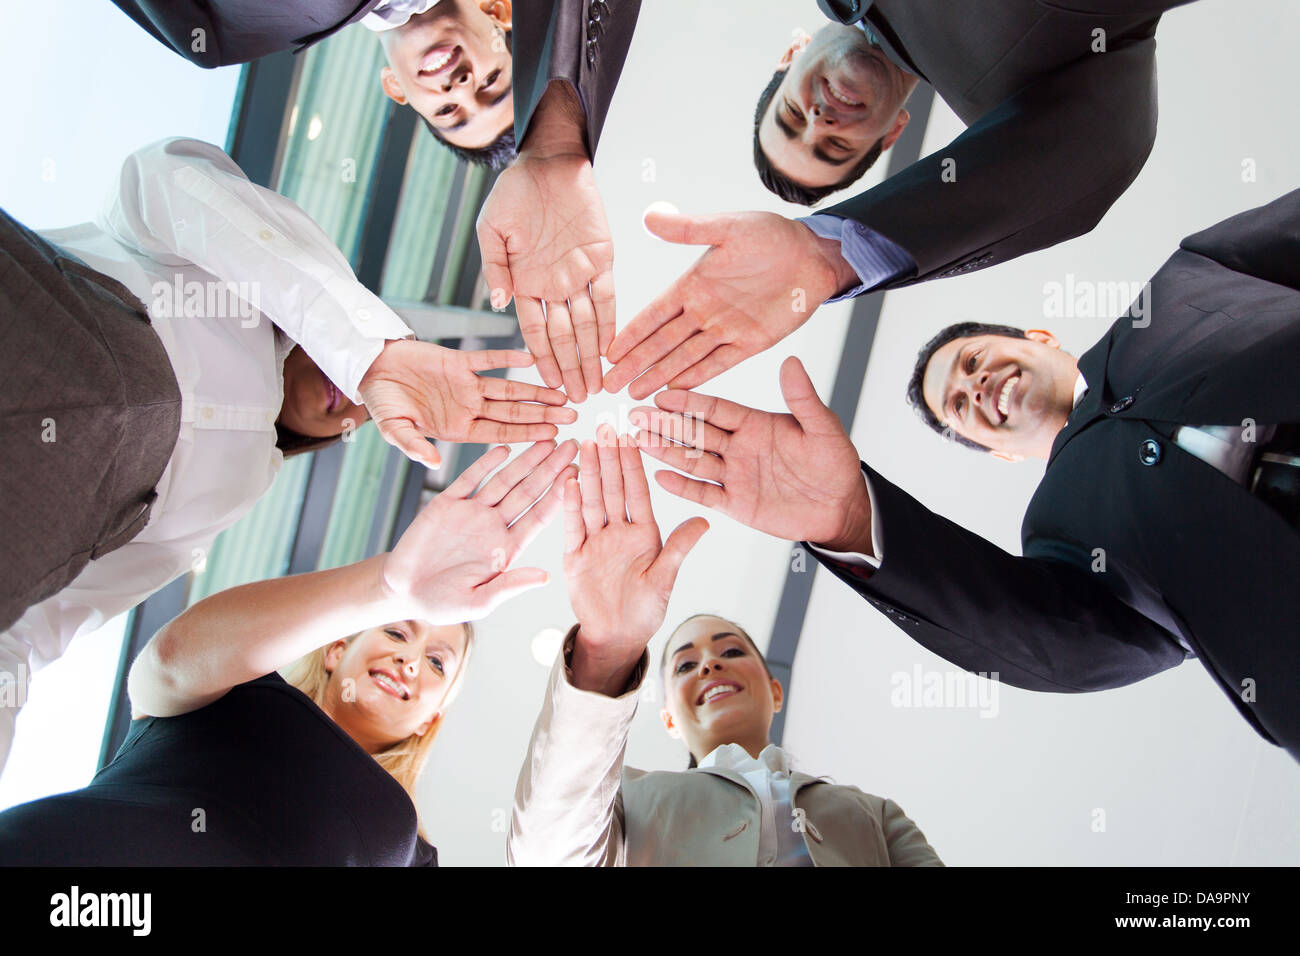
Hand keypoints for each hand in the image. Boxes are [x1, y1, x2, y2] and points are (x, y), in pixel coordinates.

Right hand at [358, 339, 575, 468]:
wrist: (371, 369)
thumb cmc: (382, 403)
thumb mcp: (393, 429)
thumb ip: (413, 445)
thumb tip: (431, 464)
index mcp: (457, 429)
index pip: (499, 434)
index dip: (525, 435)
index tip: (552, 437)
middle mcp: (468, 409)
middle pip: (512, 414)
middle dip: (542, 416)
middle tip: (571, 417)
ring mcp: (466, 385)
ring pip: (508, 389)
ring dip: (535, 391)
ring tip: (562, 394)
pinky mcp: (459, 361)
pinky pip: (489, 359)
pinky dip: (508, 358)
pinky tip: (532, 359)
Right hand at [381, 440, 577, 623]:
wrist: (403, 592)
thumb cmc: (442, 603)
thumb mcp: (479, 601)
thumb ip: (509, 586)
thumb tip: (545, 577)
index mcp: (507, 548)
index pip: (538, 516)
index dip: (558, 495)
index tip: (577, 476)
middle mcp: (494, 526)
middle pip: (528, 492)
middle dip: (550, 469)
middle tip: (572, 446)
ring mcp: (471, 512)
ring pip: (504, 480)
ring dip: (525, 460)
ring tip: (546, 440)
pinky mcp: (445, 504)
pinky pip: (469, 479)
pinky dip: (485, 464)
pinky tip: (503, 449)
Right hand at [476, 85, 613, 402]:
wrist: (547, 160)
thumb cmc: (514, 192)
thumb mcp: (492, 230)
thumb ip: (495, 268)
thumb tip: (497, 304)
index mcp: (526, 284)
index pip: (535, 333)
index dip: (543, 360)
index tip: (549, 386)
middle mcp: (554, 285)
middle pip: (564, 337)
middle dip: (571, 368)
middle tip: (579, 398)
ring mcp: (579, 274)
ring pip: (586, 325)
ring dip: (591, 355)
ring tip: (596, 384)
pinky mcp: (603, 258)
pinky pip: (608, 296)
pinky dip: (610, 322)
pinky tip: (612, 348)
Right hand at [564, 426, 707, 694]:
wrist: (616, 635)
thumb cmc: (645, 610)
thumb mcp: (666, 578)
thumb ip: (680, 548)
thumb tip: (705, 521)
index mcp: (644, 534)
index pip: (638, 492)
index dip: (634, 465)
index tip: (633, 437)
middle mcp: (619, 531)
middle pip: (613, 489)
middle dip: (609, 458)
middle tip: (605, 427)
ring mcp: (596, 541)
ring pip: (592, 501)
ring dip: (588, 473)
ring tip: (585, 444)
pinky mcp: (576, 555)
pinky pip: (572, 526)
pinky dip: (570, 505)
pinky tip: (568, 481)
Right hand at [603, 209, 856, 399]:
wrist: (814, 254)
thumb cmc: (772, 235)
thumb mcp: (727, 228)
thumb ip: (689, 229)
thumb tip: (649, 216)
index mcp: (693, 284)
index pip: (653, 315)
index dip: (631, 334)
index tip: (608, 352)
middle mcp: (704, 311)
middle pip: (662, 343)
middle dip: (635, 364)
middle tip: (608, 385)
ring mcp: (726, 329)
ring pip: (685, 358)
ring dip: (660, 376)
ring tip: (635, 394)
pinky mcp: (751, 343)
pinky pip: (719, 364)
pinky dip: (698, 378)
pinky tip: (676, 392)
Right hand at [632, 357, 872, 551]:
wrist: (841, 507)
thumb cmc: (835, 463)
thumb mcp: (823, 428)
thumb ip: (803, 399)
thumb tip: (791, 361)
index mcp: (754, 423)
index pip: (715, 409)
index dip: (689, 402)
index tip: (662, 393)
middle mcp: (738, 446)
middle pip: (695, 432)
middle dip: (665, 424)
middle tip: (635, 414)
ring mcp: (734, 474)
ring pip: (692, 460)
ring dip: (665, 451)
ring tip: (637, 441)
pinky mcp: (736, 502)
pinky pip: (704, 493)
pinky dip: (683, 487)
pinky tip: (659, 477)